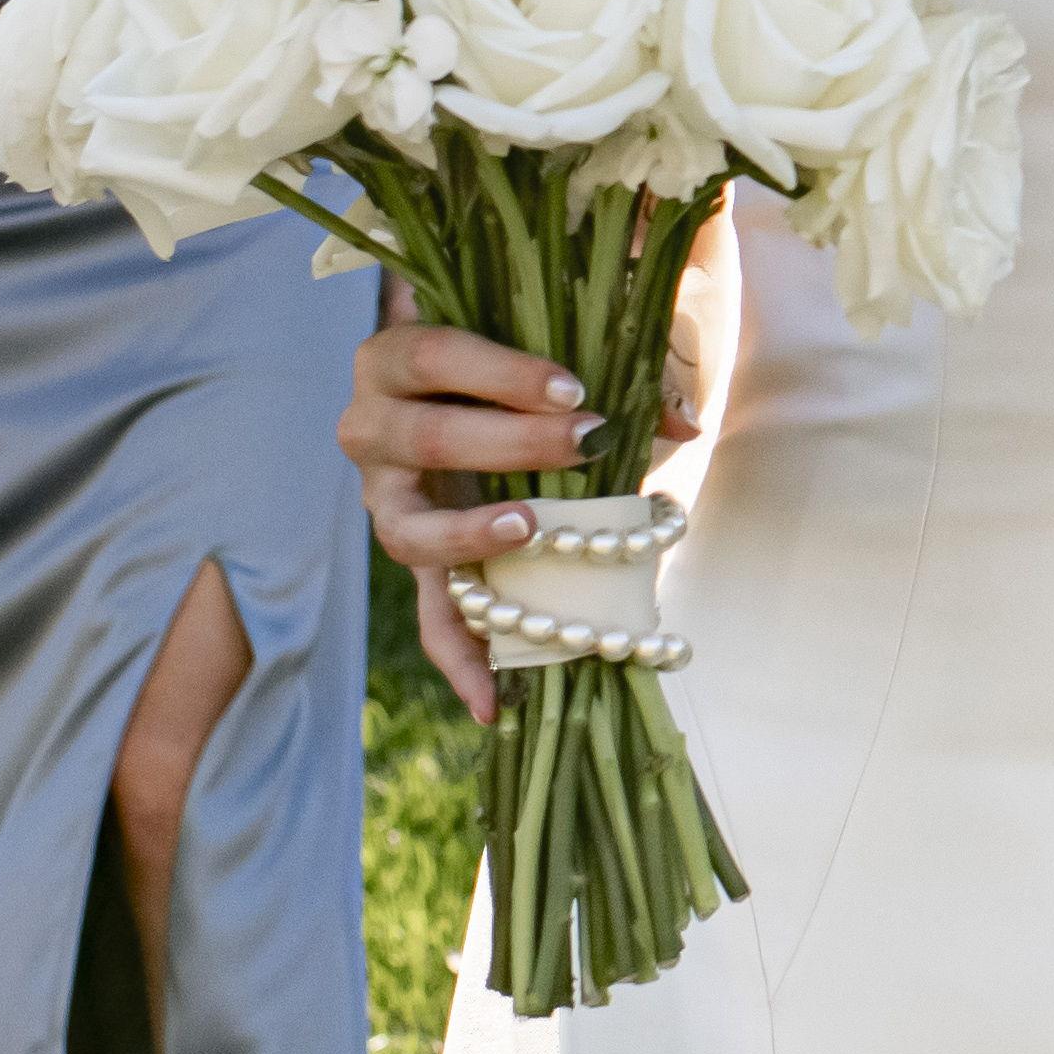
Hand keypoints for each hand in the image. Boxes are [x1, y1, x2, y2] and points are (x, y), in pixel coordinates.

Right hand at [339, 319, 597, 721]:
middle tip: (586, 442)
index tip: (573, 388)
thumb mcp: (545, 352)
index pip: (434, 356)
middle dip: (512, 443)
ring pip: (412, 529)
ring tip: (530, 530)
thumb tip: (682, 427)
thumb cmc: (505, 358)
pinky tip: (494, 701)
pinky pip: (428, 614)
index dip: (500, 374)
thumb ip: (611, 373)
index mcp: (397, 360)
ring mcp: (382, 499)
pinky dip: (460, 658)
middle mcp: (370, 428)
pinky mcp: (412, 554)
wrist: (446, 383)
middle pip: (429, 438)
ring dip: (472, 536)